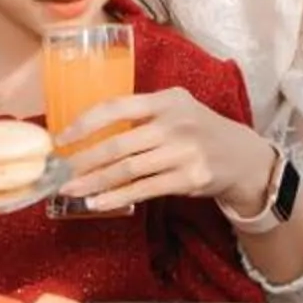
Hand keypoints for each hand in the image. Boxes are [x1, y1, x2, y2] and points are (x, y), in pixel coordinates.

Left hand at [58, 87, 276, 215]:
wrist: (243, 156)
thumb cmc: (199, 132)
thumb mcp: (176, 110)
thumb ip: (142, 115)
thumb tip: (89, 133)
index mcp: (166, 100)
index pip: (116, 107)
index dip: (84, 124)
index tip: (61, 140)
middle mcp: (175, 123)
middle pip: (118, 144)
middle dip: (83, 161)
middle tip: (59, 174)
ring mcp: (184, 152)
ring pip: (128, 169)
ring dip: (95, 182)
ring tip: (72, 191)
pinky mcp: (190, 178)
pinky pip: (144, 189)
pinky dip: (117, 197)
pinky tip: (98, 202)